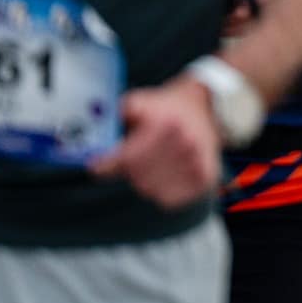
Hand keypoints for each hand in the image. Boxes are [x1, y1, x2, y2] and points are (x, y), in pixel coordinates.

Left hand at [90, 77, 222, 210]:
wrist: (205, 108)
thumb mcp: (141, 102)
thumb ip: (117, 118)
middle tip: (130, 161)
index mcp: (167, 124)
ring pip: (150, 189)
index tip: (96, 167)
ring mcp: (197, 162)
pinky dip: (160, 192)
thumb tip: (97, 151)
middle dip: (128, 169)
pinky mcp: (205, 178)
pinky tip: (163, 176)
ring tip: (150, 165)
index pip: (127, 158)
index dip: (106, 166)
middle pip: (136, 176)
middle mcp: (184, 143)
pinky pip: (168, 200)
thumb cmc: (167, 109)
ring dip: (144, 180)